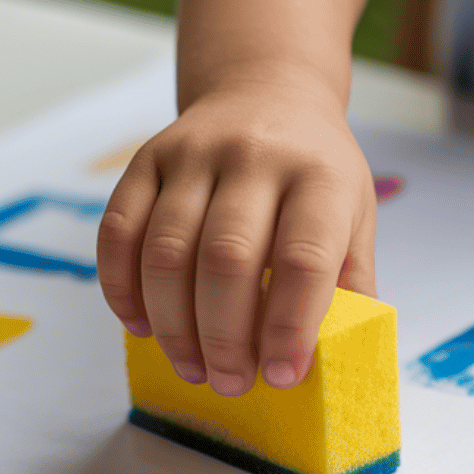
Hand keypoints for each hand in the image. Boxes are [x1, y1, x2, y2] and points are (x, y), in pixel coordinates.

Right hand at [97, 86, 376, 395]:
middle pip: (227, 259)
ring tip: (192, 367)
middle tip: (230, 381)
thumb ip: (349, 281)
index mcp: (319, 176)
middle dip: (224, 336)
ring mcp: (194, 154)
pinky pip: (118, 232)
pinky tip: (141, 327)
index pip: (303, 258)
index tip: (280, 375)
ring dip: (173, 325)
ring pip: (167, 252)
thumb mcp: (354, 214)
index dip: (289, 326)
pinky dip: (122, 289)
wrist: (265, 92)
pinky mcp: (147, 159)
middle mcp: (255, 157)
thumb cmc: (314, 171)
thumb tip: (340, 355)